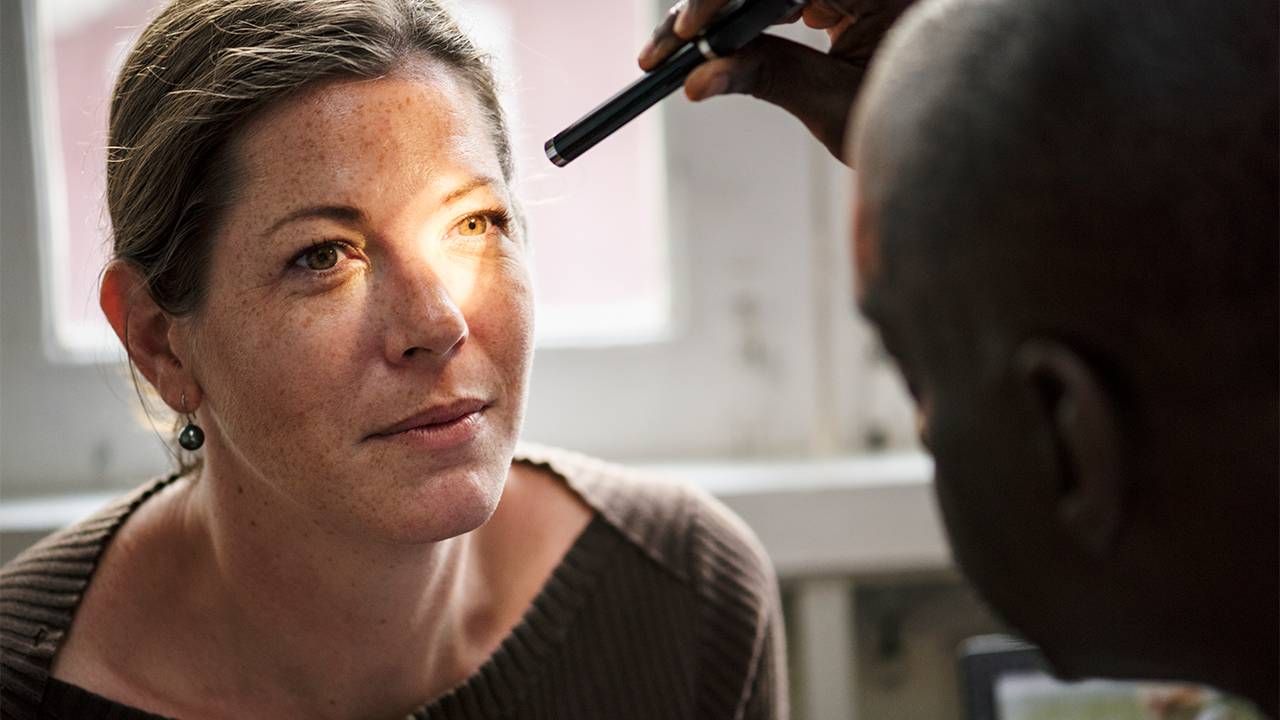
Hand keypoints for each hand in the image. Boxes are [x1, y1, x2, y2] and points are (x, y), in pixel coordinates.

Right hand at [637, 0, 914, 162]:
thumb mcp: (835, 103)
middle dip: (713, 7)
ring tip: (680, 50)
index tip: (688, 33)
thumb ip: (766, 77)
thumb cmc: (913, 120)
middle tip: (667, 48)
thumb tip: (696, 80)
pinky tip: (716, 40)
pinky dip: (750, 14)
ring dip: (725, 12)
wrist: (956, 132)